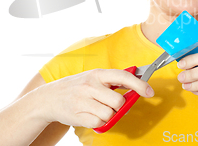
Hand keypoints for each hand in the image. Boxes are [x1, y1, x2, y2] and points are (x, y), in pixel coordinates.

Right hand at [35, 69, 153, 127]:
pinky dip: (99, 122)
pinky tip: (91, 115)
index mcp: (97, 74)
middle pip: (118, 101)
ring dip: (108, 115)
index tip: (149, 91)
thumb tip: (135, 85)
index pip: (123, 76)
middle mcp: (90, 85)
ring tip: (98, 109)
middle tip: (111, 104)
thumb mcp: (92, 78)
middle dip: (119, 106)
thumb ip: (112, 81)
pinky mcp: (79, 115)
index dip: (139, 84)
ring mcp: (83, 101)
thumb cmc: (75, 87)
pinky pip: (100, 123)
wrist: (48, 98)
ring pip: (110, 114)